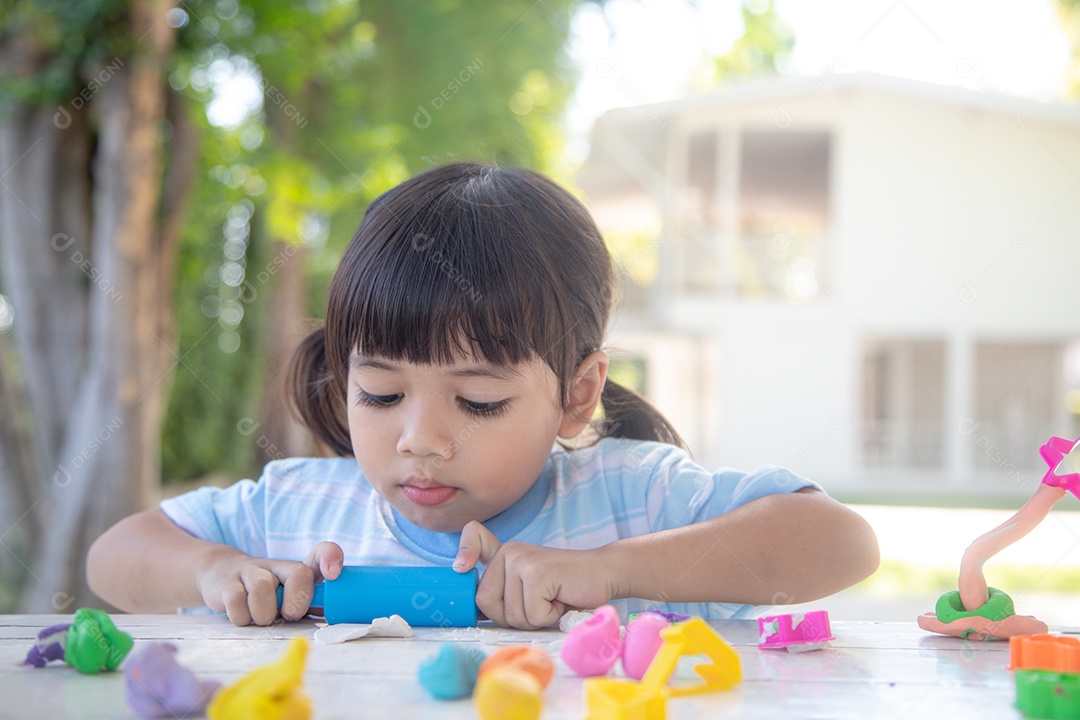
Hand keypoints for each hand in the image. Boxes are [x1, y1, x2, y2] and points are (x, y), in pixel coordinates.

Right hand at [195, 541, 343, 625]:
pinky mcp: (226, 583)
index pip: (321, 553)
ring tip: (261, 618)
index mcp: (296, 570)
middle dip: (297, 601)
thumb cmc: (265, 594)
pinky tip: (242, 616)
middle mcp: (277, 566)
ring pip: (263, 589)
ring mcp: (250, 571)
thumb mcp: (288, 596)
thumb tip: (331, 617)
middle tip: (287, 615)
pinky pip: (236, 603)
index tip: (333, 574)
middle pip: (299, 574)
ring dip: (264, 614)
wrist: (221, 576)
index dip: (330, 558)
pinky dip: (242, 617)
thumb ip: (309, 604)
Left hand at [454, 521, 618, 629]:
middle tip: (540, 602)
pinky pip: (532, 615)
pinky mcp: (538, 574)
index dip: (465, 552)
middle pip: (486, 603)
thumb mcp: (531, 585)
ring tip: (554, 599)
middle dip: (515, 617)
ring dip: (537, 619)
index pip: (472, 541)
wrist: (605, 573)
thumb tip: (475, 601)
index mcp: (505, 554)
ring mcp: (522, 561)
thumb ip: (504, 587)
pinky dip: (551, 617)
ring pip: (511, 615)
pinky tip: (562, 599)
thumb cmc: (568, 588)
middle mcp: (510, 553)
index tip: (461, 566)